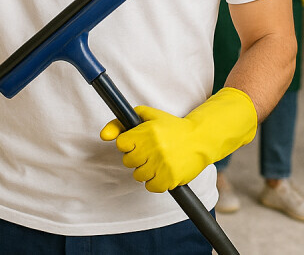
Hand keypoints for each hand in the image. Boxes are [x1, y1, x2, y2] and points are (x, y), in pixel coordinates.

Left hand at [99, 87, 256, 192]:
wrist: (200, 138)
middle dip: (138, 157)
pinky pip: (150, 187)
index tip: (141, 141)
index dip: (130, 143)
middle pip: (128, 161)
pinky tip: (164, 170)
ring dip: (146, 170)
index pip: (122, 144)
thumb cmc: (171, 126)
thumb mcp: (147, 116)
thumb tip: (103, 136)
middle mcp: (153, 148)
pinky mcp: (169, 179)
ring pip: (138, 176)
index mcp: (147, 131)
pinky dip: (155, 181)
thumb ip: (121, 123)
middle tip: (151, 150)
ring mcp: (161, 165)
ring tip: (159, 160)